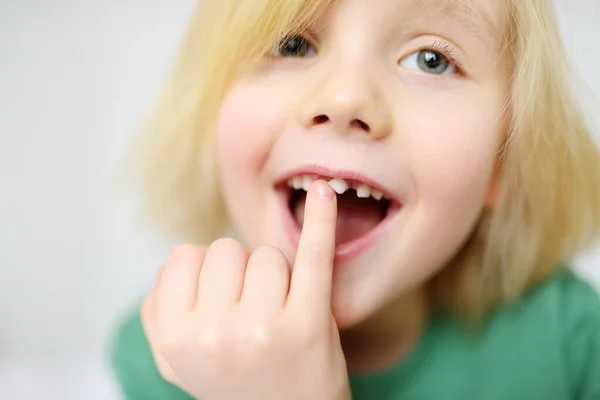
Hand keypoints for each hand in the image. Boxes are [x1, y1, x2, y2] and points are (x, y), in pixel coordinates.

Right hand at [141, 180, 350, 399]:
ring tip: (279, 316)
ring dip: (276, 277)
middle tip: (254, 315)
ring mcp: (263, 329)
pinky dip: (320, 220)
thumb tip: (170, 265)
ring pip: (266, 254)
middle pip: (226, 250)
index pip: (186, 255)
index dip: (207, 274)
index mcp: (174, 338)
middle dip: (241, 274)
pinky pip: (313, 256)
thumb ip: (157, 315)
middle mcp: (213, 335)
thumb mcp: (179, 364)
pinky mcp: (310, 324)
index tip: (221, 302)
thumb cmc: (236, 385)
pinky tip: (321, 193)